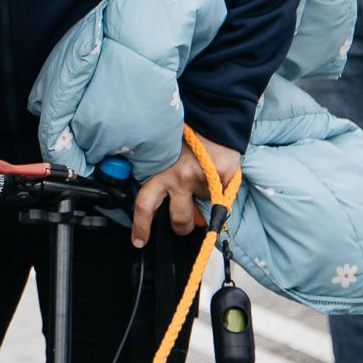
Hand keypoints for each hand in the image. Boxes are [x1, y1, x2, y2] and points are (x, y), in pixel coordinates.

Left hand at [131, 130, 240, 247]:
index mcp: (161, 173)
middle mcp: (180, 178)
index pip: (145, 204)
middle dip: (181, 227)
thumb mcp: (166, 158)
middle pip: (178, 220)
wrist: (212, 121)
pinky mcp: (223, 180)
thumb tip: (163, 209)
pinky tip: (216, 176)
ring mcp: (203, 181)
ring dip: (202, 205)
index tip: (139, 241)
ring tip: (201, 184)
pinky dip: (218, 192)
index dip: (141, 226)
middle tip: (182, 222)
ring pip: (203, 211)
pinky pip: (221, 198)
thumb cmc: (187, 141)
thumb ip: (164, 180)